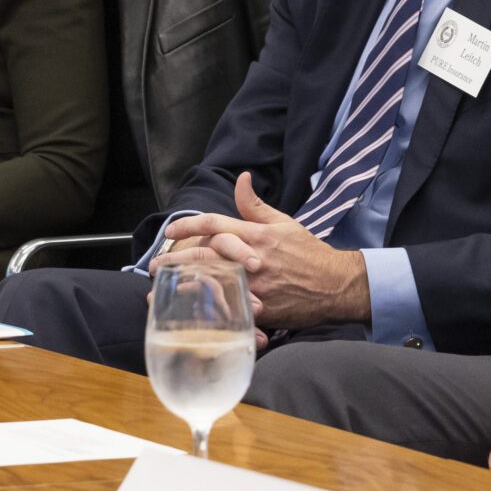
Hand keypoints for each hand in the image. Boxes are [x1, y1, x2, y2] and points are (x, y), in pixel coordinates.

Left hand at [158, 173, 367, 331]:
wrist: (335, 284)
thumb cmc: (309, 252)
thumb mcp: (284, 223)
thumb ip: (256, 205)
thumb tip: (241, 179)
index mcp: (257, 235)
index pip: (215, 223)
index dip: (188, 225)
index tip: (170, 230)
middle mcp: (253, 258)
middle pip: (205, 254)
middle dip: (176, 259)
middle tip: (155, 265)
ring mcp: (256, 285)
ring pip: (212, 283)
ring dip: (184, 285)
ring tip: (164, 287)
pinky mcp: (261, 308)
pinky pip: (229, 308)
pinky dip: (208, 309)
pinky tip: (190, 311)